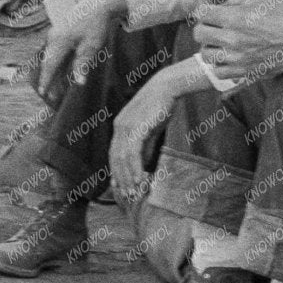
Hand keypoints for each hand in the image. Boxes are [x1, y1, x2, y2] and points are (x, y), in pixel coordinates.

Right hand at [36, 0, 125, 101]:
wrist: (97, 6)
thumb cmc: (95, 27)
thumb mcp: (91, 47)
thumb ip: (82, 65)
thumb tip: (79, 83)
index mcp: (60, 41)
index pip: (50, 65)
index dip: (47, 80)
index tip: (44, 93)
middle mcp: (53, 38)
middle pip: (48, 63)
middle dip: (48, 80)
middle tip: (50, 97)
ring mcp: (54, 35)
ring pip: (50, 58)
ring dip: (52, 73)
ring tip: (55, 89)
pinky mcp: (58, 35)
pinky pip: (54, 53)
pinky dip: (56, 64)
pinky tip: (59, 74)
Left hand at [110, 71, 178, 208]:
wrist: (167, 87)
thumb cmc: (161, 106)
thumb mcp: (151, 129)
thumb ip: (145, 145)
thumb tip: (142, 163)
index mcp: (120, 127)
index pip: (115, 154)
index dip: (118, 171)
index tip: (123, 187)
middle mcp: (119, 127)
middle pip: (115, 159)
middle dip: (121, 178)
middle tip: (128, 195)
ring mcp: (126, 127)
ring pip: (122, 159)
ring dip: (128, 177)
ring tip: (135, 191)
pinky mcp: (136, 128)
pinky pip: (132, 153)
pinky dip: (135, 168)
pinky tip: (141, 178)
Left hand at [194, 0, 282, 87]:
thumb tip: (216, 4)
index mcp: (235, 17)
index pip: (202, 13)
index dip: (204, 11)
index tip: (211, 12)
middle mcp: (233, 39)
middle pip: (200, 34)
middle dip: (204, 28)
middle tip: (213, 26)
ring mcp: (239, 59)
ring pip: (206, 55)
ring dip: (210, 47)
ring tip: (220, 42)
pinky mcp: (246, 73)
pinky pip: (218, 72)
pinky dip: (219, 64)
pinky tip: (228, 56)